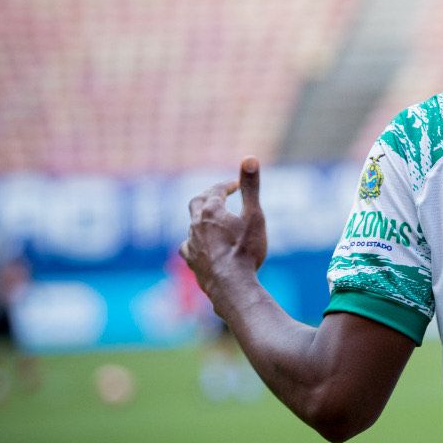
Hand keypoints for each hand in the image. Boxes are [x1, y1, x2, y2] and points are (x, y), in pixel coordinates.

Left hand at [180, 157, 267, 293]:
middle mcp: (196, 225)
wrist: (231, 285)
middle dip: (209, 196)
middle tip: (221, 196)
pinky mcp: (191, 261)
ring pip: (192, 224)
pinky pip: (188, 246)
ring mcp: (191, 244)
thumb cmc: (245, 250)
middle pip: (198, 203)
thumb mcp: (254, 216)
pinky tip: (200, 245)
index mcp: (211, 211)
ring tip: (214, 220)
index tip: (237, 184)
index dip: (227, 185)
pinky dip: (195, 240)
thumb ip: (251, 187)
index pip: (216, 190)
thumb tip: (249, 157)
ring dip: (203, 219)